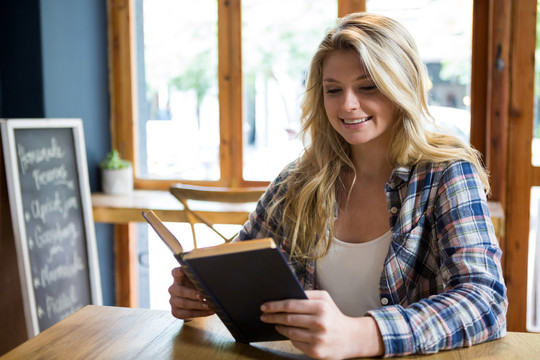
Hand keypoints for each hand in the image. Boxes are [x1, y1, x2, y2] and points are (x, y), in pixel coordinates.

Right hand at [168, 267, 214, 318]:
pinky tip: (210, 311)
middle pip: (180, 291)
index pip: (175, 272)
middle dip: (192, 294)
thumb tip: (215, 278)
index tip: (182, 270)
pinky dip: (200, 313)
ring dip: (198, 305)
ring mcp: (173, 301)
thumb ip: (203, 278)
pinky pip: (188, 314)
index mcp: (178, 278)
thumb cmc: (199, 287)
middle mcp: (173, 289)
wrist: (195, 303)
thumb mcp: (199, 281)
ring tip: (209, 306)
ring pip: (184, 303)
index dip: (178, 271)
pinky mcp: (175, 312)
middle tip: (202, 296)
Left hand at [260, 290, 383, 358]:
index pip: (291, 305)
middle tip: (263, 315)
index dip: (275, 306)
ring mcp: (318, 339)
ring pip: (290, 332)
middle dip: (272, 317)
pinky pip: (296, 343)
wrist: (352, 338)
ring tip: (275, 323)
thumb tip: (285, 294)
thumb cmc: (334, 315)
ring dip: (279, 327)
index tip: (264, 306)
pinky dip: (290, 337)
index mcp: (321, 307)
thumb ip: (307, 295)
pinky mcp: (316, 352)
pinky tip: (288, 333)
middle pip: (288, 319)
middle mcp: (320, 323)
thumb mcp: (325, 299)